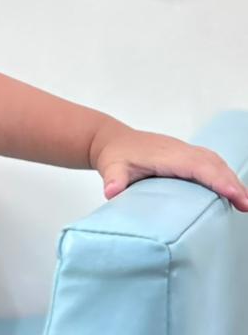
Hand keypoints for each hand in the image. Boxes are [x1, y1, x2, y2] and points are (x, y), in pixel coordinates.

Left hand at [92, 125, 247, 210]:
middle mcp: (178, 150)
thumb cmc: (114, 156)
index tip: (233, 194)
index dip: (216, 179)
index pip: (196, 166)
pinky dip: (224, 174)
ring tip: (245, 202)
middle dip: (231, 182)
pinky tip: (232, 190)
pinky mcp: (185, 156)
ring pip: (214, 161)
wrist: (113, 140)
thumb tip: (112, 191)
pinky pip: (210, 162)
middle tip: (246, 205)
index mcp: (165, 154)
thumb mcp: (111, 167)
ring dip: (231, 178)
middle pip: (212, 163)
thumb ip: (113, 179)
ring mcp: (183, 151)